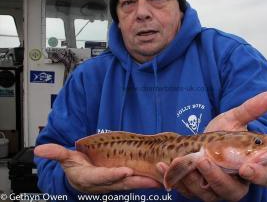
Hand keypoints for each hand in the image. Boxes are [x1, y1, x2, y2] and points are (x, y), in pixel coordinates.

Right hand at [34, 143, 160, 192]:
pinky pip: (134, 182)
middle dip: (136, 181)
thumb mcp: (65, 158)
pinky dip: (145, 181)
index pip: (101, 177)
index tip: (125, 171)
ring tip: (160, 179)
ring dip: (144, 183)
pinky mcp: (121, 182)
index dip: (113, 175)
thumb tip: (40, 149)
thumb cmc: (75, 167)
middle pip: (121, 183)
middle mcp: (103, 184)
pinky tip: (158, 178)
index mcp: (89, 178)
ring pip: (130, 184)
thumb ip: (56, 153)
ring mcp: (113, 184)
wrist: (79, 178)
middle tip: (151, 178)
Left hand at [158, 91, 266, 200]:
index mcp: (253, 168)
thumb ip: (251, 110)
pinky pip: (186, 190)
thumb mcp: (234, 120)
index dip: (257, 174)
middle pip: (232, 191)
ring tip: (181, 160)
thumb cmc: (224, 134)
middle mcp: (235, 184)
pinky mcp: (197, 191)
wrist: (202, 143)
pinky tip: (162, 166)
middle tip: (204, 161)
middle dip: (217, 177)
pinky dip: (173, 179)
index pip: (263, 177)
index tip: (246, 167)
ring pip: (207, 194)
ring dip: (192, 179)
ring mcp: (215, 190)